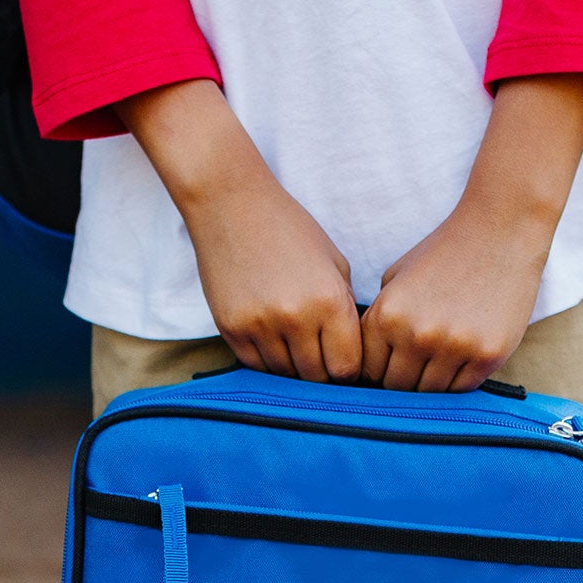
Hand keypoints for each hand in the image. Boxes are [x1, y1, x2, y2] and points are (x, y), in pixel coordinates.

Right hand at [120, 79, 360, 381]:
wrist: (231, 204)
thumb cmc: (290, 230)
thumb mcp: (334, 263)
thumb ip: (345, 311)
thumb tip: (351, 356)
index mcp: (330, 301)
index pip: (347, 367)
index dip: (348, 371)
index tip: (344, 364)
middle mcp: (295, 317)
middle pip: (316, 377)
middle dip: (322, 373)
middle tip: (321, 361)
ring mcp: (260, 325)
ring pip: (285, 375)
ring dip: (294, 368)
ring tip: (297, 349)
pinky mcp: (230, 328)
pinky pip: (255, 365)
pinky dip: (267, 360)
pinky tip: (273, 342)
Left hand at [361, 74, 582, 391]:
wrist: (500, 230)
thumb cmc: (444, 254)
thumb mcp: (395, 279)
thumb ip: (378, 320)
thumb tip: (365, 367)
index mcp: (387, 315)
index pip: (368, 370)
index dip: (376, 372)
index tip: (388, 367)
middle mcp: (417, 334)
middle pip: (396, 388)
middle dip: (402, 380)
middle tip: (414, 369)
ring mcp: (454, 347)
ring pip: (429, 394)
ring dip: (430, 384)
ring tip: (437, 363)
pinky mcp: (487, 355)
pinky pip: (462, 389)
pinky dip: (458, 381)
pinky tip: (460, 359)